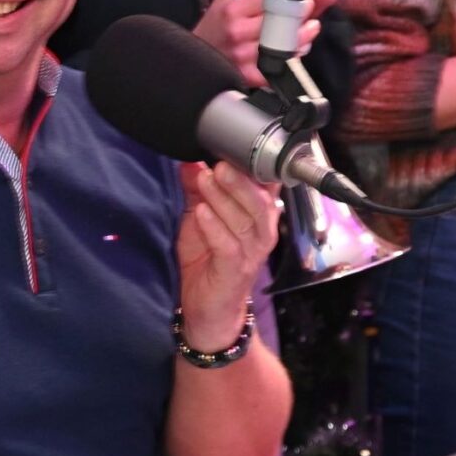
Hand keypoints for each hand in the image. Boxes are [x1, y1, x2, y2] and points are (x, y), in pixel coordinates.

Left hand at [175, 162, 279, 351]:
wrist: (206, 308)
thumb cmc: (208, 260)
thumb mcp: (199, 217)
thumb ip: (195, 189)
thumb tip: (189, 160)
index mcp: (258, 215)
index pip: (266, 185)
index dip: (255, 166)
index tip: (234, 146)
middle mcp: (261, 232)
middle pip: (259, 200)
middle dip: (239, 180)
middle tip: (218, 164)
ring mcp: (251, 253)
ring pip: (246, 221)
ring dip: (224, 198)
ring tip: (205, 181)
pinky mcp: (235, 271)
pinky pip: (229, 246)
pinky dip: (215, 228)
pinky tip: (202, 214)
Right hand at [192, 0, 319, 86]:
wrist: (196, 56)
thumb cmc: (215, 24)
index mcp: (232, 10)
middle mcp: (238, 32)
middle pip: (280, 22)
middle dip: (300, 14)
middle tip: (308, 8)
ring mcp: (243, 55)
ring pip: (284, 45)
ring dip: (302, 36)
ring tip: (309, 28)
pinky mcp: (249, 74)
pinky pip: (278, 66)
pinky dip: (292, 57)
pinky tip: (295, 49)